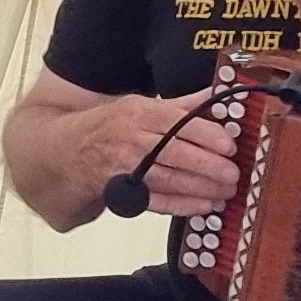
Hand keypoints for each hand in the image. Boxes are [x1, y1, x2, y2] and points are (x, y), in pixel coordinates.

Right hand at [107, 90, 242, 218]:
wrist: (67, 151)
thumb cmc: (109, 127)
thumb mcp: (140, 106)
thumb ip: (181, 105)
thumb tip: (217, 95)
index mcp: (138, 113)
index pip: (178, 123)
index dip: (207, 135)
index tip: (229, 145)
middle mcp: (131, 140)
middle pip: (176, 154)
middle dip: (209, 166)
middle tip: (233, 173)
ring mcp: (126, 168)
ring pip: (170, 180)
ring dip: (202, 188)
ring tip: (226, 191)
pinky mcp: (124, 192)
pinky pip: (158, 201)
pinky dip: (184, 205)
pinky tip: (205, 204)